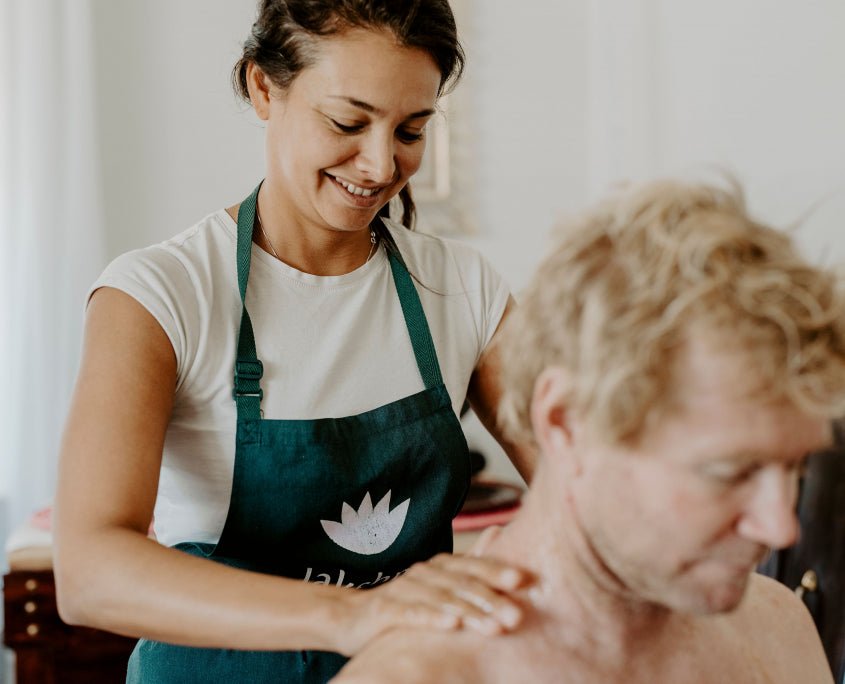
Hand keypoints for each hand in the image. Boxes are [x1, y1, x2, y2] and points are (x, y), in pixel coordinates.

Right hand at [334, 553, 532, 655]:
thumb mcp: (441, 585)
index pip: (472, 566)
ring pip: (441, 600)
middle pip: (461, 585)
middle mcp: (424, 574)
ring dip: (469, 613)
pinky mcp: (386, 610)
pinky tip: (451, 625)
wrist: (352, 616)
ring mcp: (404, 590)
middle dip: (491, 599)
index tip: (524, 581)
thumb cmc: (406, 603)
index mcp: (440, 567)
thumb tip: (498, 531)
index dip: (497, 571)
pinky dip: (432, 618)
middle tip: (516, 615)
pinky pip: (411, 614)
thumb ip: (470, 563)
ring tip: (494, 627)